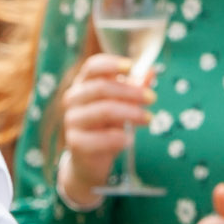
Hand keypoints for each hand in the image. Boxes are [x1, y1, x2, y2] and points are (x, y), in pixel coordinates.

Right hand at [58, 51, 154, 201]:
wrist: (91, 160)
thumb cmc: (108, 126)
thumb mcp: (124, 105)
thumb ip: (135, 88)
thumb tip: (152, 70)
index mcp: (84, 84)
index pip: (92, 66)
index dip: (111, 63)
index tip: (131, 66)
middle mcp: (74, 99)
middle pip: (101, 87)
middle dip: (131, 92)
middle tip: (152, 98)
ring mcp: (71, 120)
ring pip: (103, 110)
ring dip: (130, 113)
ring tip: (148, 119)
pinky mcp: (74, 142)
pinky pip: (98, 138)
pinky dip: (117, 138)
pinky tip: (129, 140)